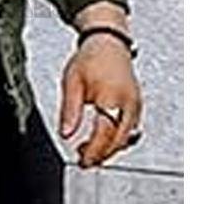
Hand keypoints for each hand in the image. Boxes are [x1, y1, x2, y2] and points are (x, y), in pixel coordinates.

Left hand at [59, 33, 142, 168]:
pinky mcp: (137, 105)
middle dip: (102, 154)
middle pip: (119, 140)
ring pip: (127, 137)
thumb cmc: (90, 59)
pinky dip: (117, 138)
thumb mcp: (72, 83)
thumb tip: (66, 134)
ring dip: (109, 148)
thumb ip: (70, 111)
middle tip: (84, 160)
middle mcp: (129, 103)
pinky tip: (102, 137)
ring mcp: (136, 105)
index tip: (83, 161)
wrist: (109, 43)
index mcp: (111, 97)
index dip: (94, 151)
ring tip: (87, 149)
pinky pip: (130, 129)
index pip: (104, 134)